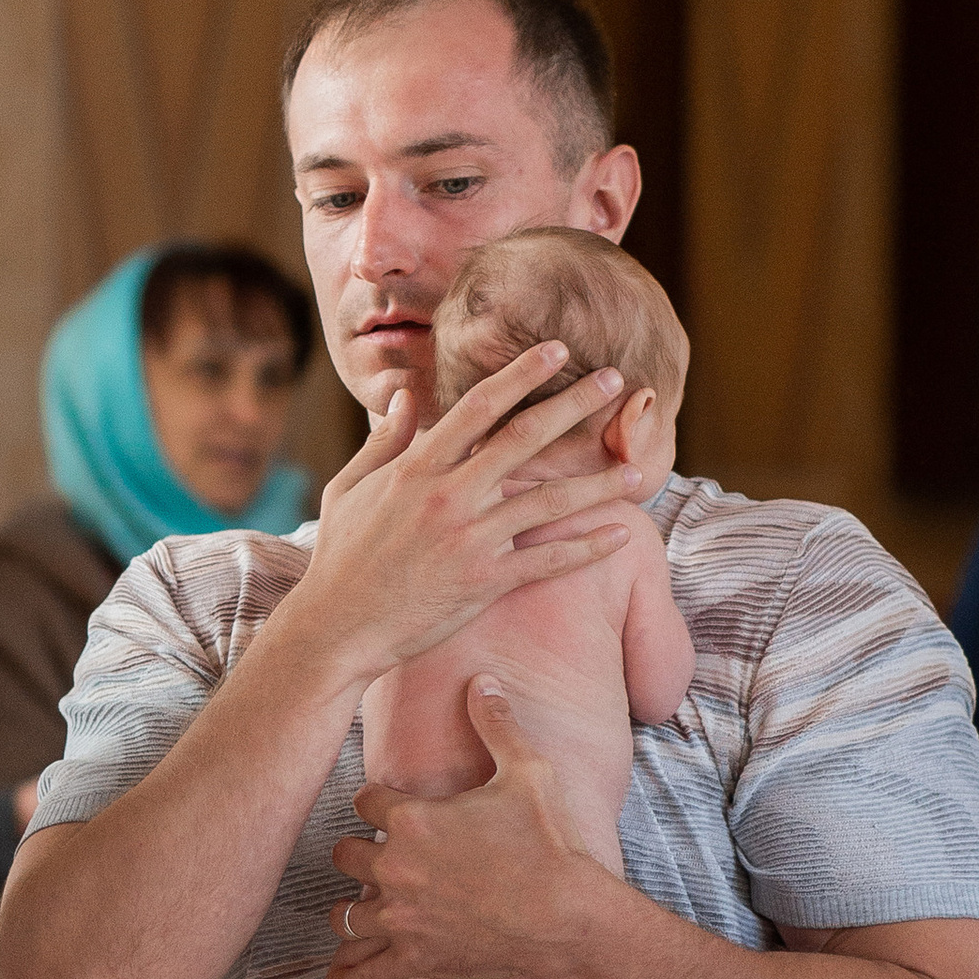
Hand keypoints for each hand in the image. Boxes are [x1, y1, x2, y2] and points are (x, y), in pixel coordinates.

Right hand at [292, 350, 637, 691]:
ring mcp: (469, 540)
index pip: (479, 406)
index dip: (522, 374)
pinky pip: (547, 560)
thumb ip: (384, 440)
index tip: (557, 351)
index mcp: (417, 468)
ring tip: (640, 469)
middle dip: (574, 405)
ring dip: (599, 484)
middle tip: (615, 380)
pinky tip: (621, 534)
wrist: (338, 628)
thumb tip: (409, 396)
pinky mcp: (484, 582)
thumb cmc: (340, 558)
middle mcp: (449, 496)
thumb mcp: (350, 488)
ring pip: (550, 501)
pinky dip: (587, 548)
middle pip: (525, 439)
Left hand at [325, 677, 608, 978]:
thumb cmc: (550, 844)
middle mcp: (396, 868)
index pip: (364, 799)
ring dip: (349, 906)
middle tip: (368, 852)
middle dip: (355, 850)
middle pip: (344, 853)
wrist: (569, 918)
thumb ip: (497, 724)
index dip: (375, 800)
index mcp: (413, 820)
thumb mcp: (528, 772)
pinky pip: (367, 975)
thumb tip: (482, 680)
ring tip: (354, 905)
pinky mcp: (417, 959)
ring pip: (346, 913)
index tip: (384, 803)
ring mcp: (403, 918)